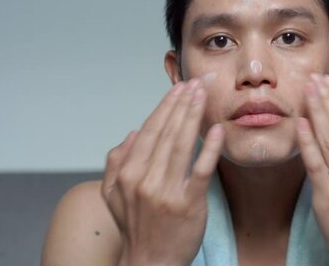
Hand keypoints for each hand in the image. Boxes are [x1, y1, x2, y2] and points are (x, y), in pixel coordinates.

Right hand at [101, 79, 224, 265]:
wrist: (150, 263)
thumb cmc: (136, 228)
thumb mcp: (111, 196)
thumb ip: (116, 162)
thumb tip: (131, 133)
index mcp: (127, 174)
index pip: (149, 131)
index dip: (165, 106)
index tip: (179, 88)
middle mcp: (144, 179)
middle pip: (166, 132)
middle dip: (182, 103)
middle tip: (197, 82)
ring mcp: (166, 192)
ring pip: (181, 145)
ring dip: (193, 116)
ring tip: (204, 95)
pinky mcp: (188, 204)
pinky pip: (201, 171)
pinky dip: (209, 148)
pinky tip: (216, 130)